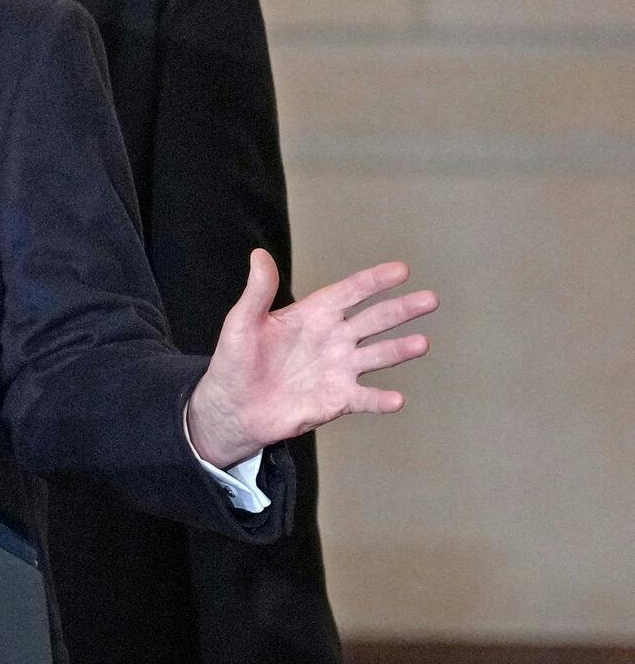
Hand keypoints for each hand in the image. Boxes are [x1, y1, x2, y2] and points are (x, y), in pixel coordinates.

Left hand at [187, 250, 435, 467]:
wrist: (233, 407)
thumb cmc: (236, 361)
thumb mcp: (242, 323)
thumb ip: (257, 292)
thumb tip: (259, 255)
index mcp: (313, 315)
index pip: (350, 292)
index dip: (374, 281)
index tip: (402, 270)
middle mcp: (333, 339)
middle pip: (374, 320)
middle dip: (401, 309)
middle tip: (430, 299)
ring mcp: (338, 369)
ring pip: (377, 356)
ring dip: (399, 350)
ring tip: (422, 343)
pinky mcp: (337, 399)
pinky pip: (365, 398)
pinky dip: (380, 400)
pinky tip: (397, 399)